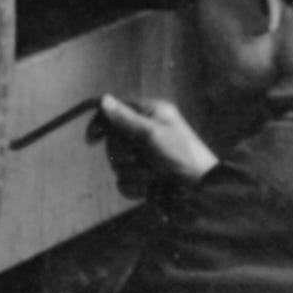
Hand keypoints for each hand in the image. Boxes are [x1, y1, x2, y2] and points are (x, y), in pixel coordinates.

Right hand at [95, 93, 217, 192]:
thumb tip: (104, 100)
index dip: (102, 123)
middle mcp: (146, 132)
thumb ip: (126, 119)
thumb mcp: (153, 133)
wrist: (200, 191)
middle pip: (113, 140)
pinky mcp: (143, 178)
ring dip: (132, 172)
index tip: (91, 138)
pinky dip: (135, 187)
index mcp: (151, 114)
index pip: (117, 111)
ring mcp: (144, 157)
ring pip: (117, 164)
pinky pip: (124, 182)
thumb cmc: (183, 155)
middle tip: (138, 158)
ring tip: (152, 175)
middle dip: (123, 153)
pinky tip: (149, 188)